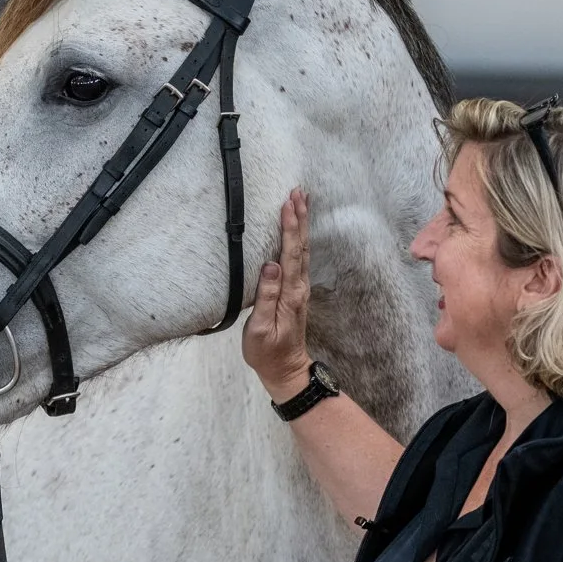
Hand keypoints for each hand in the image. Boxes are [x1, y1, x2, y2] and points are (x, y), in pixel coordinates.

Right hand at [242, 188, 313, 402]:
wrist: (285, 369)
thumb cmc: (267, 352)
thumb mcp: (259, 329)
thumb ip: (265, 297)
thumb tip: (270, 266)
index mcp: (290, 294)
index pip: (290, 254)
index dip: (290, 228)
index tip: (288, 204)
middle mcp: (298, 287)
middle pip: (301, 246)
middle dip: (300, 217)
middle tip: (298, 191)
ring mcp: (299, 288)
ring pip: (302, 250)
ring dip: (302, 225)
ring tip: (300, 202)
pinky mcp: (295, 291)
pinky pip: (299, 258)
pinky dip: (299, 239)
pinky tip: (296, 230)